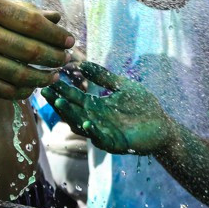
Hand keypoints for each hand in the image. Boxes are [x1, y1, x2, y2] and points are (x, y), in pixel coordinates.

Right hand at [0, 0, 74, 100]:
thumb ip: (21, 11)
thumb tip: (56, 19)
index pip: (32, 23)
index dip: (56, 35)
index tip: (69, 41)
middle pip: (30, 50)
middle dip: (54, 57)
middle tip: (65, 60)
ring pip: (20, 74)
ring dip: (43, 77)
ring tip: (53, 75)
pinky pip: (5, 90)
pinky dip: (24, 90)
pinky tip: (32, 86)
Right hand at [42, 61, 172, 154]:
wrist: (162, 126)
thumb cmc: (143, 106)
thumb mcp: (121, 86)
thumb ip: (103, 77)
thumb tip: (82, 64)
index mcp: (97, 107)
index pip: (74, 98)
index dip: (62, 90)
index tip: (49, 79)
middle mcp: (96, 120)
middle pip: (72, 111)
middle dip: (58, 101)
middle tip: (45, 90)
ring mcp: (104, 132)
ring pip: (81, 125)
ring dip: (71, 115)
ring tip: (60, 102)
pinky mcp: (116, 143)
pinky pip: (101, 139)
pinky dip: (93, 131)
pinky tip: (87, 121)